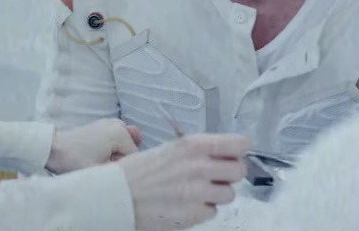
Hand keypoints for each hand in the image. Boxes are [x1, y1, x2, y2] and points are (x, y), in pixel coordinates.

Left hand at [45, 119, 140, 173]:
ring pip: (123, 145)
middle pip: (129, 149)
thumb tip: (132, 169)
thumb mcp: (100, 170)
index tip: (105, 169)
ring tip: (97, 159)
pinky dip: (110, 148)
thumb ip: (122, 169)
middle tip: (101, 163)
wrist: (54, 148)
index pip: (134, 157)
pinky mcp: (102, 125)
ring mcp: (110, 122)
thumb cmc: (75, 160)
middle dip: (119, 159)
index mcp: (120, 133)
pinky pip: (115, 140)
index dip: (121, 168)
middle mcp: (118, 124)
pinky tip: (95, 153)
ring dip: (114, 154)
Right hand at [117, 133, 248, 230]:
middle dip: (230, 173)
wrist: (119, 195)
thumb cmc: (142, 169)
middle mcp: (200, 166)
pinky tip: (187, 203)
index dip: (238, 150)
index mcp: (195, 145)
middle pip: (239, 170)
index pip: (239, 144)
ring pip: (230, 194)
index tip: (233, 154)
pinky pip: (213, 211)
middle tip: (216, 175)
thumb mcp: (172, 148)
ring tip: (198, 190)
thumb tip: (225, 154)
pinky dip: (204, 209)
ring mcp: (198, 192)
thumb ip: (200, 150)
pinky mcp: (194, 214)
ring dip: (217, 193)